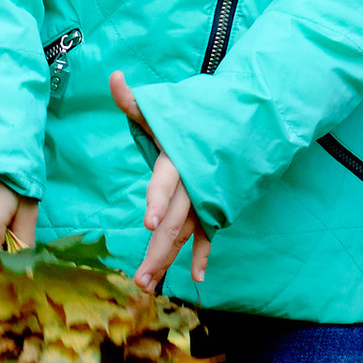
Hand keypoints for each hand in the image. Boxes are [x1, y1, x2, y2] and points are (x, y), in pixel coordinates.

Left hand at [111, 72, 205, 292]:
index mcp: (179, 157)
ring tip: (150, 284)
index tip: (148, 223)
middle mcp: (194, 180)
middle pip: (175, 219)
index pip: (165, 181)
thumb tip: (113, 77)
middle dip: (158, 250)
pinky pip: (210, 232)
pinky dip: (205, 254)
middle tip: (141, 279)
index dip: (157, 201)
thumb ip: (136, 102)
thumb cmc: (198, 114)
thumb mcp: (167, 108)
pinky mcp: (217, 203)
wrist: (249, 116)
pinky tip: (199, 277)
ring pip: (187, 231)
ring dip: (170, 258)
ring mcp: (208, 195)